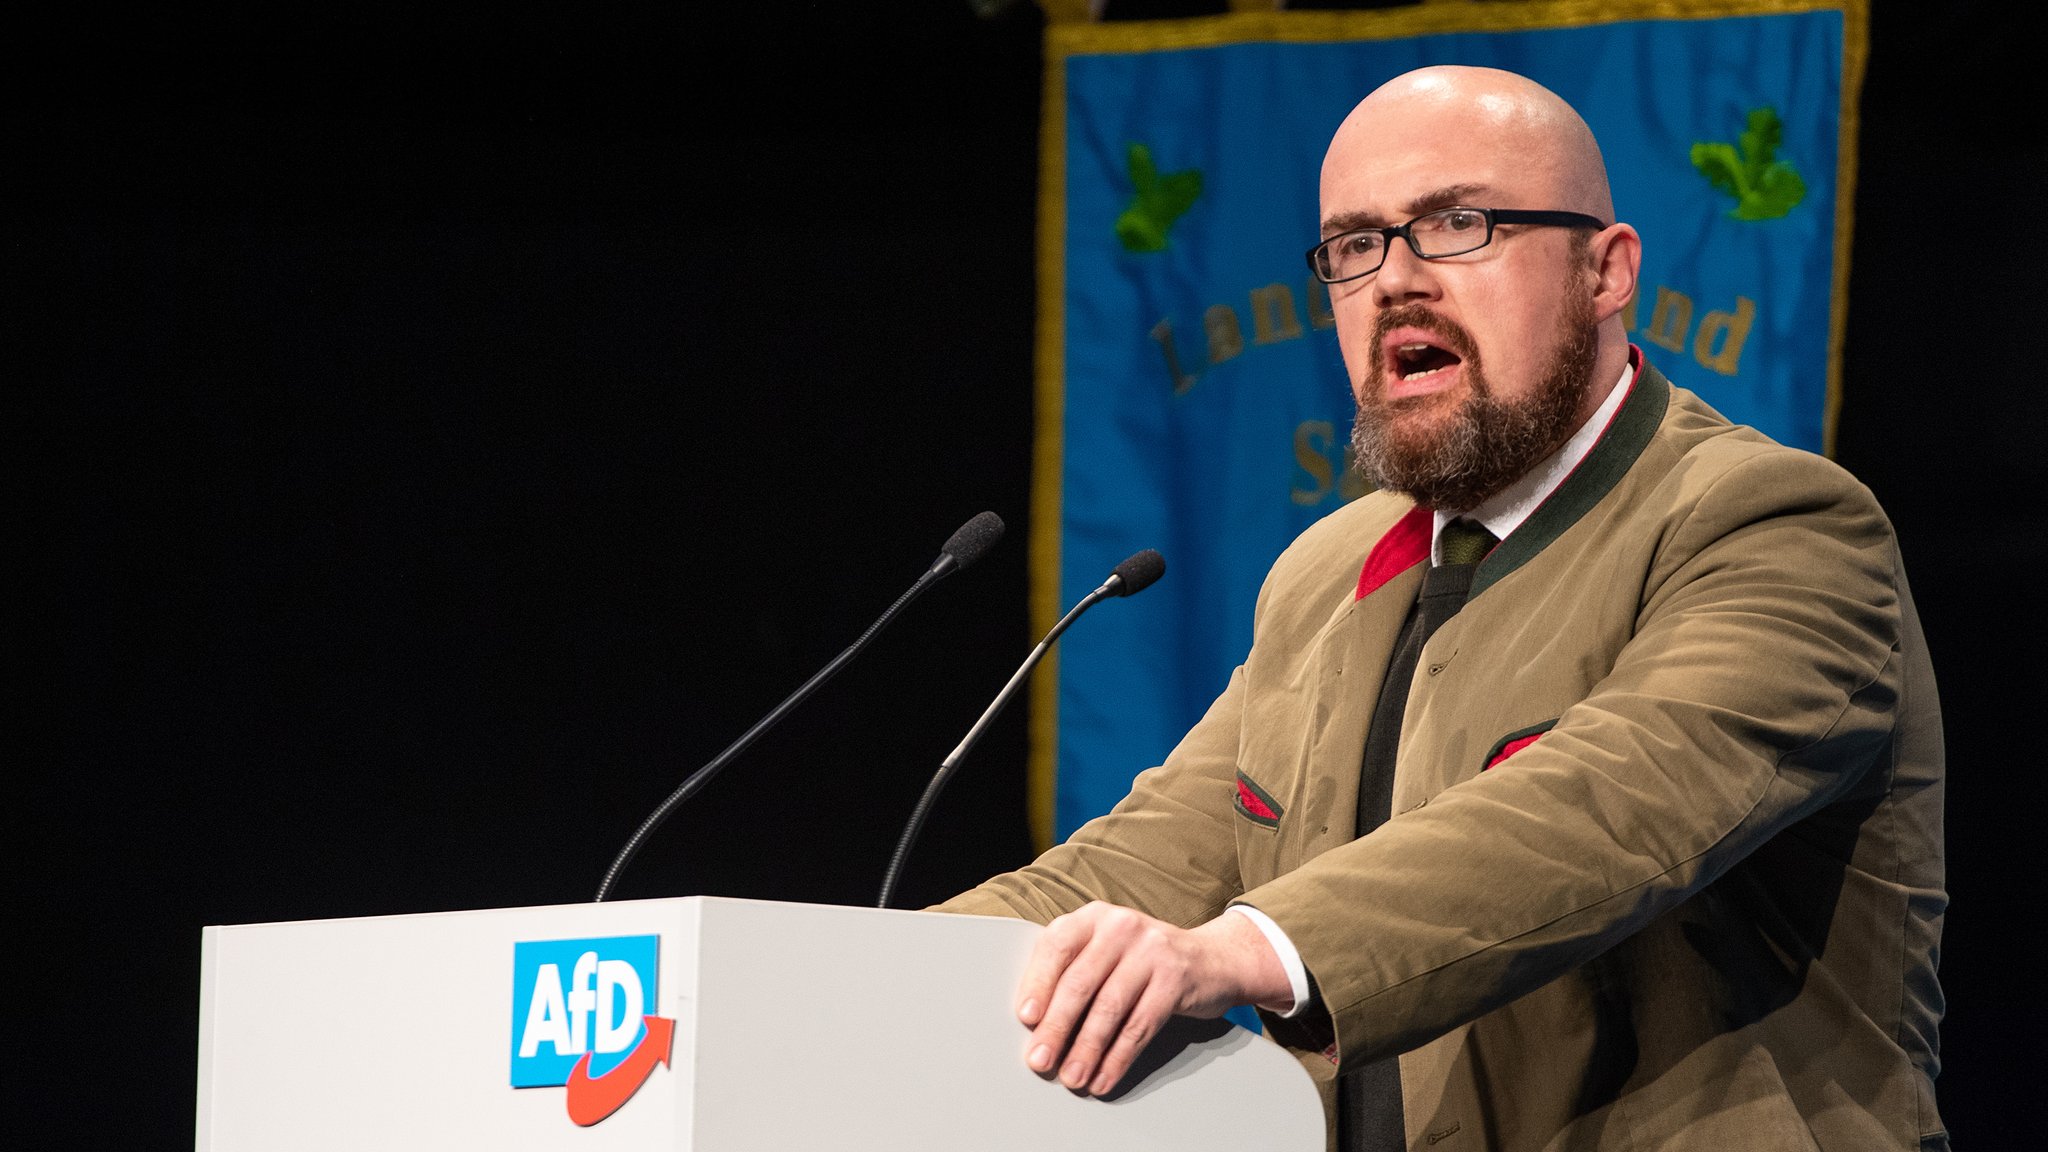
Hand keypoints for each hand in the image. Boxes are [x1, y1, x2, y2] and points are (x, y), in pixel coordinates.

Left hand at [1016, 902, 1290, 1094]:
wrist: (1214, 959)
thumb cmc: (1144, 961)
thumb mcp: (1107, 950)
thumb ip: (1073, 971)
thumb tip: (1034, 1023)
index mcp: (1094, 917)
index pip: (1057, 945)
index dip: (1038, 983)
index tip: (1026, 1018)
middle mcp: (1121, 926)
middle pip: (1081, 982)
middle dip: (1057, 1027)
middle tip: (1040, 1061)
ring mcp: (1152, 950)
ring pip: (1109, 1008)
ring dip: (1086, 1050)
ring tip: (1072, 1077)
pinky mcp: (1176, 978)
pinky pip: (1140, 1026)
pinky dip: (1118, 1057)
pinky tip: (1104, 1077)